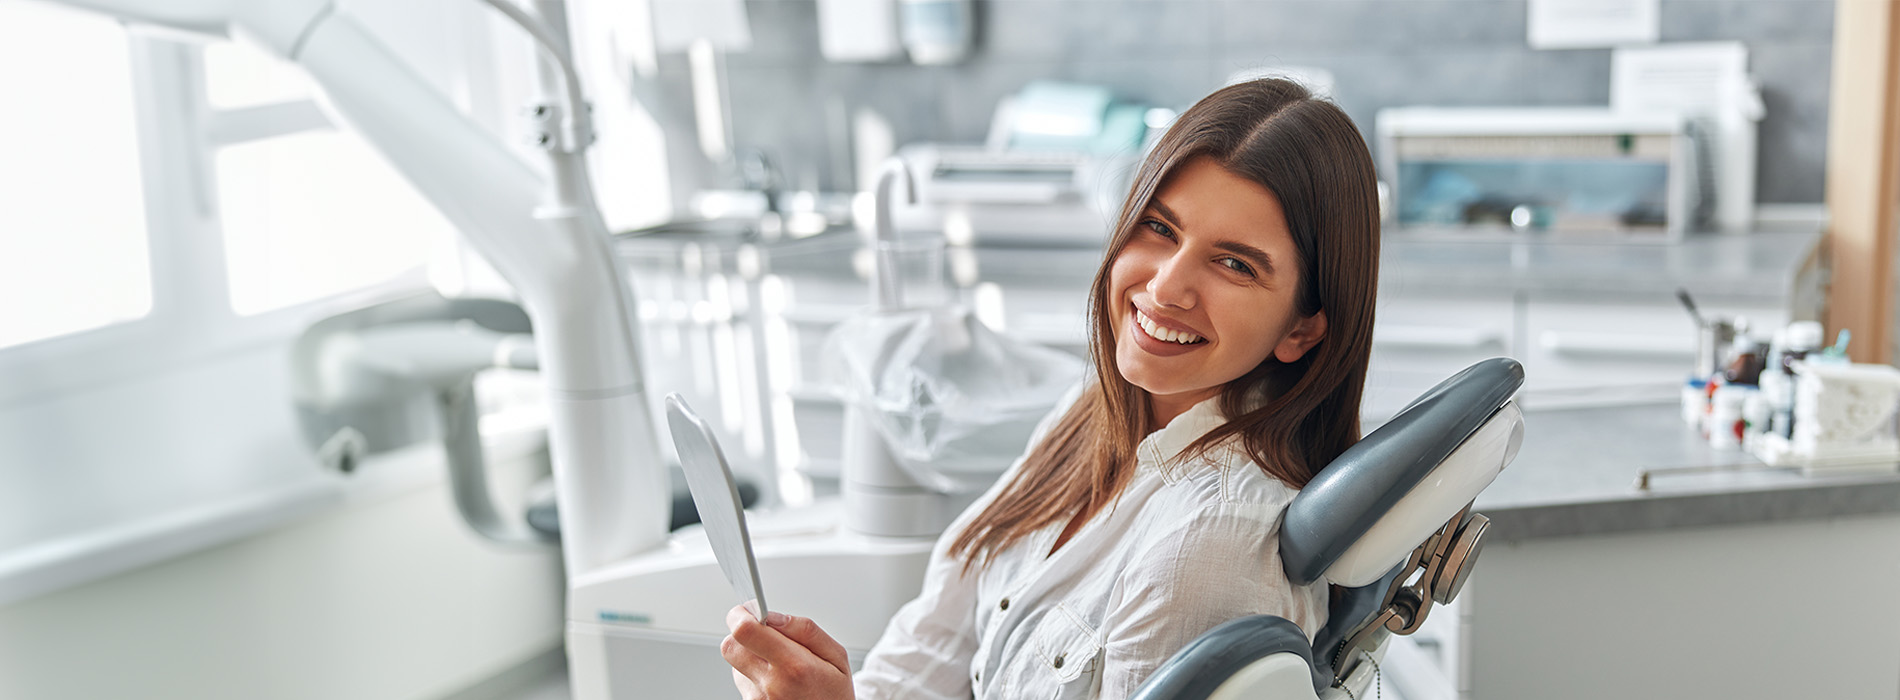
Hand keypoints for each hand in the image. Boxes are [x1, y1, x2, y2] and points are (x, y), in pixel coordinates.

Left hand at [722, 603, 854, 699]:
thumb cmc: (834, 694)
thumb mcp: (836, 657)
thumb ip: (805, 630)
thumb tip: (774, 616)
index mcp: (793, 666)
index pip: (745, 632)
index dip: (741, 615)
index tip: (749, 610)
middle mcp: (770, 685)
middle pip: (730, 646)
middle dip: (742, 633)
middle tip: (764, 634)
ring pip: (735, 663)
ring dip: (751, 655)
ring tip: (780, 665)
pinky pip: (742, 681)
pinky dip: (755, 675)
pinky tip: (777, 681)